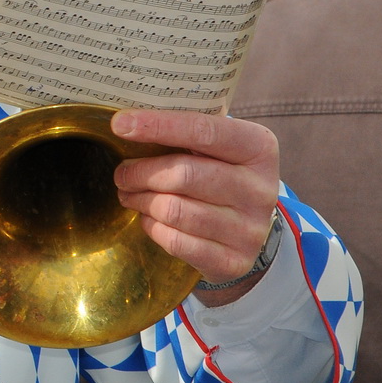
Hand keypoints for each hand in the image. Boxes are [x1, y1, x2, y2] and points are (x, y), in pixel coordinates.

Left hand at [111, 109, 279, 304]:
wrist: (247, 230)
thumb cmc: (218, 174)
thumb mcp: (214, 148)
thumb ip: (183, 133)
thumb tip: (126, 122)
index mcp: (259, 148)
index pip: (203, 131)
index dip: (157, 126)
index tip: (120, 124)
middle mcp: (261, 188)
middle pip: (183, 175)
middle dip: (140, 173)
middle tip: (121, 174)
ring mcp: (250, 228)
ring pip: (174, 210)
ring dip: (140, 200)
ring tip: (130, 194)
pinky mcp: (235, 260)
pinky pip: (175, 241)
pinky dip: (152, 227)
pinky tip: (149, 218)